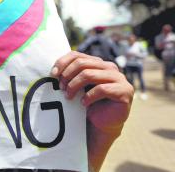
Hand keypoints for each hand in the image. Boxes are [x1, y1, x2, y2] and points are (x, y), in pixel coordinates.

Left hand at [51, 51, 133, 170]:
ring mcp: (119, 78)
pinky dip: (88, 97)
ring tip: (68, 97)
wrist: (101, 123)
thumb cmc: (86, 103)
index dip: (63, 62)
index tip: (53, 75)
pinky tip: (83, 104)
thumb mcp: (77, 85)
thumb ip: (71, 74)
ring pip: (89, 74)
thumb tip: (54, 70)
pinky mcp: (125, 91)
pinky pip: (102, 89)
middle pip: (82, 63)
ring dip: (74, 86)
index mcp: (98, 63)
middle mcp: (110, 67)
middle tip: (60, 88)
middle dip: (67, 75)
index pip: (77, 55)